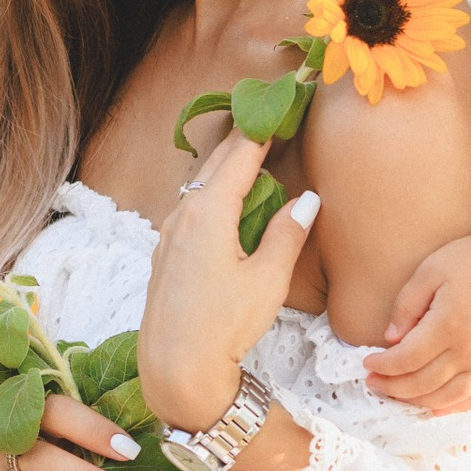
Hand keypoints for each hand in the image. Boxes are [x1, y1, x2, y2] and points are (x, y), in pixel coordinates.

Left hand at [137, 122, 321, 433]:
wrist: (175, 367)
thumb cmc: (224, 325)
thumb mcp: (268, 280)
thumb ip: (287, 234)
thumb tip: (307, 198)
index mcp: (209, 211)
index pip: (240, 154)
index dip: (262, 127)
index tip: (282, 103)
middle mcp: (182, 214)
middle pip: (216, 163)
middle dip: (244, 139)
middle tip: (270, 119)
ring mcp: (168, 234)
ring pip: (199, 185)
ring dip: (225, 167)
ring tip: (251, 155)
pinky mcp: (163, 254)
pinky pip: (189, 208)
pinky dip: (211, 193)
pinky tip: (224, 203)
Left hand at [363, 228, 470, 414]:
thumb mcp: (430, 271)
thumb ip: (406, 306)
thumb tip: (391, 339)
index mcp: (446, 326)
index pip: (406, 359)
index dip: (383, 365)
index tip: (367, 362)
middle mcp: (468, 350)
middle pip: (423, 383)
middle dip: (393, 387)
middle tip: (373, 383)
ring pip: (448, 397)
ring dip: (419, 402)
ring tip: (399, 395)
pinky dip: (458, 408)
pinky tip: (438, 409)